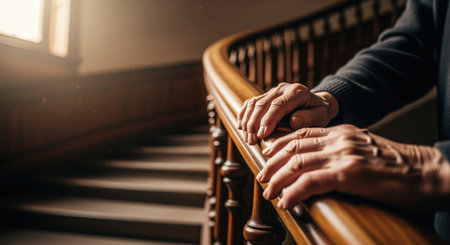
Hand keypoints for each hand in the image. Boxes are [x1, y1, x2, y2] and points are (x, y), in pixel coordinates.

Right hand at [237, 82, 338, 144]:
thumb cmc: (319, 113)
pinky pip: (250, 103)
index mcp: (297, 92)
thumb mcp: (321, 117)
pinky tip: (241, 127)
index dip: (267, 120)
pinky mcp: (266, 95)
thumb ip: (309, 118)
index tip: (261, 135)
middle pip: (262, 104)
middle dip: (254, 124)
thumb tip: (292, 120)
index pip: (278, 105)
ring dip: (247, 121)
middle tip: (251, 141)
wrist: (317, 103)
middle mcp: (283, 88)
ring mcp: (273, 91)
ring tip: (247, 138)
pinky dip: (243, 114)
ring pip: (254, 103)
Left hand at [256, 124, 449, 208]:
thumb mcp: (363, 149)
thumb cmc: (396, 165)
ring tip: (268, 192)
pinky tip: (286, 201)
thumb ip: (340, 151)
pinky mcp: (349, 173)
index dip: (279, 145)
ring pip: (297, 163)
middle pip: (293, 147)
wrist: (425, 171)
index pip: (300, 134)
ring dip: (278, 180)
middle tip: (261, 177)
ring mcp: (343, 154)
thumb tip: (319, 164)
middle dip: (272, 164)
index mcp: (341, 132)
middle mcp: (338, 139)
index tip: (267, 156)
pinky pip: (310, 181)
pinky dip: (293, 192)